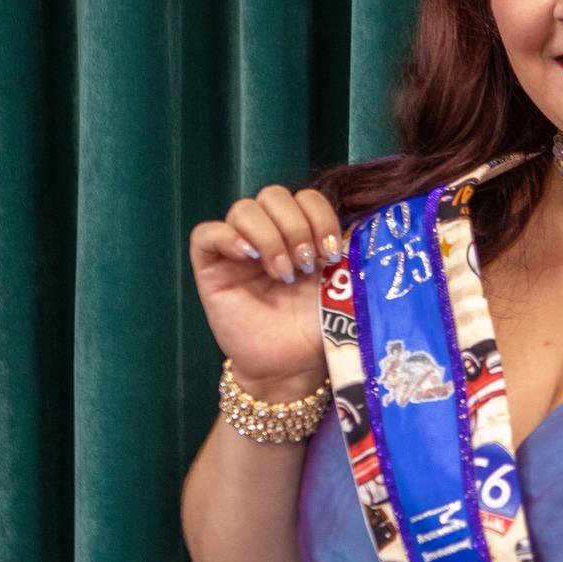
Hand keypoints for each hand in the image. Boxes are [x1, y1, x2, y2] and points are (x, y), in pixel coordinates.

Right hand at [188, 184, 344, 395]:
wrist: (293, 367)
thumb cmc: (317, 327)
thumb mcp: (339, 284)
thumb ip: (341, 253)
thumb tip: (356, 229)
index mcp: (300, 233)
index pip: (305, 197)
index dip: (320, 215)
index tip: (333, 253)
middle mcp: (268, 235)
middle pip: (273, 195)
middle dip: (296, 227)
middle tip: (307, 265)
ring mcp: (237, 250)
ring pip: (243, 209)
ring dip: (270, 238)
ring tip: (283, 273)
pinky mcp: (211, 268)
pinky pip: (206, 234)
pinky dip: (228, 237)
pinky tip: (249, 259)